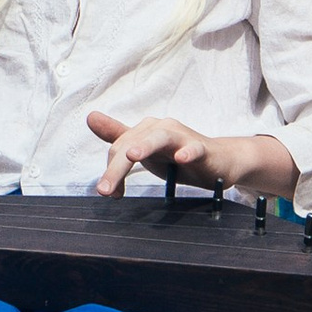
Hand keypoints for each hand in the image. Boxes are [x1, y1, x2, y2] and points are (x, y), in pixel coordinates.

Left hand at [87, 110, 298, 199]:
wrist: (220, 161)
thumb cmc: (178, 155)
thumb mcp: (145, 148)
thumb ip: (118, 135)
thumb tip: (90, 117)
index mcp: (145, 130)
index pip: (119, 148)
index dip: (110, 171)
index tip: (110, 194)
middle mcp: (161, 128)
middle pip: (133, 144)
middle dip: (116, 167)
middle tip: (105, 191)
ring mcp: (182, 136)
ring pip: (159, 138)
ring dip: (146, 145)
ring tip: (133, 155)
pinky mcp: (202, 148)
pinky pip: (194, 148)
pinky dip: (188, 151)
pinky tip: (181, 158)